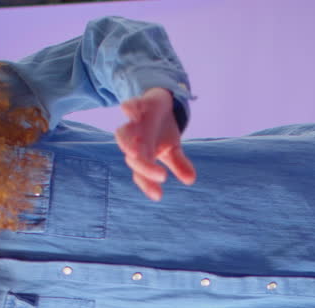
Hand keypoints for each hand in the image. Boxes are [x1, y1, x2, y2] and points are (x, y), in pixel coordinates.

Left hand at [116, 87, 196, 201]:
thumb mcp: (173, 149)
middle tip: (162, 176)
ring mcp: (134, 124)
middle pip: (133, 158)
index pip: (141, 173)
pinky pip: (130, 106)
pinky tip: (131, 113)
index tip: (159, 196)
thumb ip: (179, 164)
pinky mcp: (138, 106)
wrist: (157, 105)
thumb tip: (191, 180)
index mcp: (143, 154)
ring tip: (135, 153)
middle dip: (145, 168)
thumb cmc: (162, 131)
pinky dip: (129, 109)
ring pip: (123, 134)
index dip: (148, 184)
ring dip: (127, 143)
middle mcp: (135, 141)